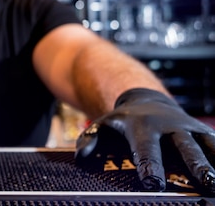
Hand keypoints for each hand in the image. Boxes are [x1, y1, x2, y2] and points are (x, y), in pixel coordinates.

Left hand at [75, 88, 214, 193]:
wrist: (144, 100)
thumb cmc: (122, 122)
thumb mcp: (102, 125)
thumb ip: (90, 139)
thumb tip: (81, 156)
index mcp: (143, 127)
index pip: (146, 149)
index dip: (149, 166)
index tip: (153, 183)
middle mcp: (169, 126)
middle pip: (184, 147)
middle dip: (195, 165)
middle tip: (205, 182)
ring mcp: (189, 128)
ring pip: (206, 145)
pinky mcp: (202, 132)